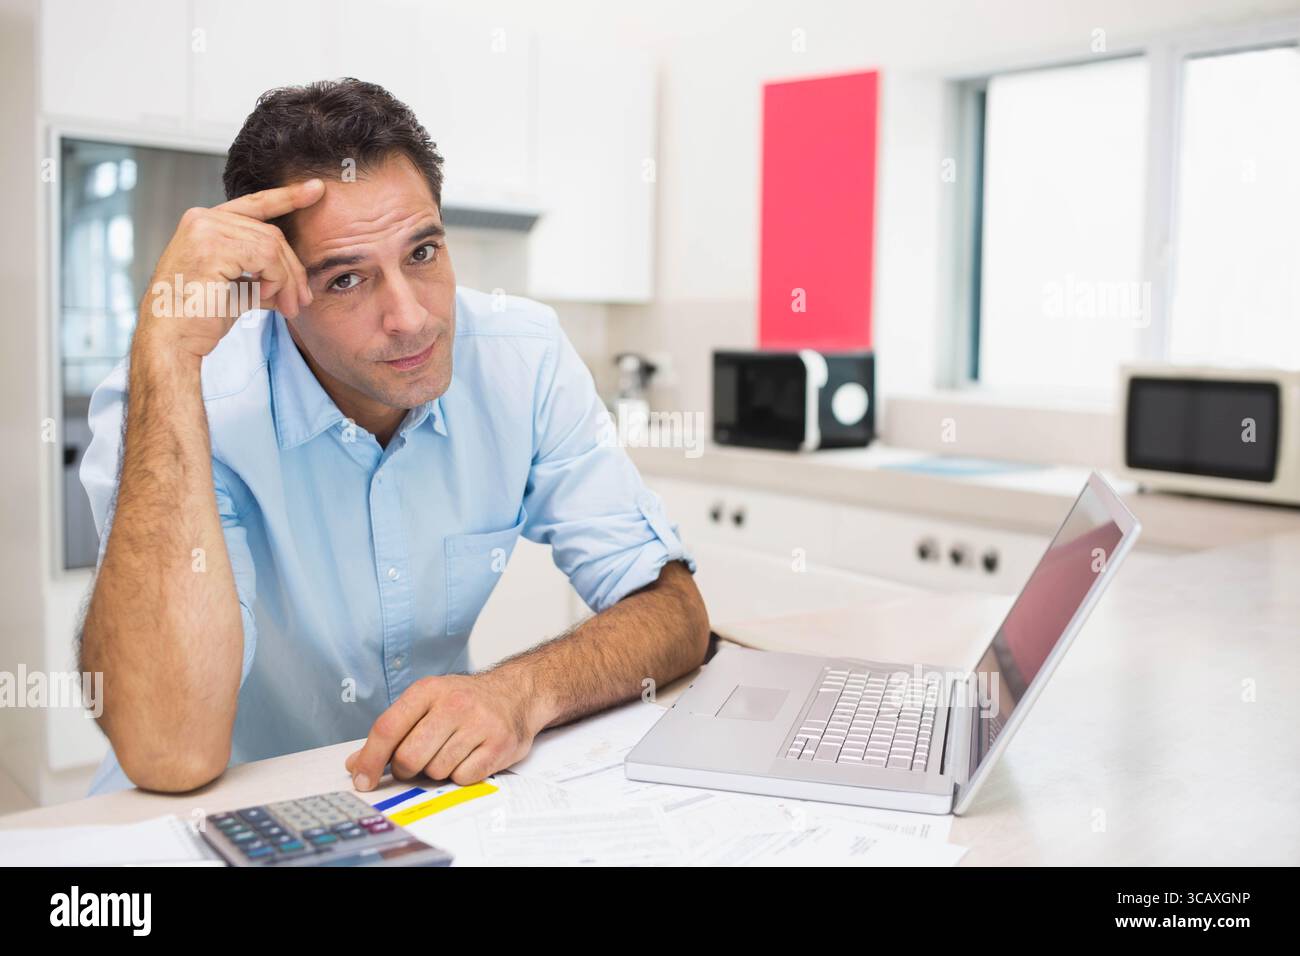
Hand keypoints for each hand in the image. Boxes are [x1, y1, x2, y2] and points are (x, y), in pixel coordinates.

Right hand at [137, 178, 325, 360]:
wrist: (173, 340)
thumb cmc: (198, 318)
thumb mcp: (238, 290)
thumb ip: (263, 277)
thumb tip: (295, 284)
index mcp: (204, 223)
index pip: (255, 205)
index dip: (287, 197)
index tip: (316, 190)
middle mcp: (202, 219)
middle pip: (271, 233)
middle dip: (293, 269)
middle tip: (302, 299)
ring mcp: (204, 230)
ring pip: (272, 245)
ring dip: (287, 280)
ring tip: (288, 306)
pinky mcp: (211, 247)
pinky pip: (266, 258)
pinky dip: (276, 280)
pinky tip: (268, 298)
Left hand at [345, 671, 545, 789]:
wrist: (516, 693)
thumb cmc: (465, 702)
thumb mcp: (426, 704)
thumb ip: (392, 732)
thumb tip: (356, 764)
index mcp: (428, 690)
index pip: (387, 728)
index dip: (370, 759)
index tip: (362, 780)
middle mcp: (454, 704)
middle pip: (409, 757)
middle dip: (407, 768)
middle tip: (416, 761)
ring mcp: (479, 723)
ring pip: (436, 771)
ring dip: (437, 770)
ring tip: (451, 751)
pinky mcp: (499, 744)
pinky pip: (463, 778)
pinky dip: (461, 775)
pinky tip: (470, 756)